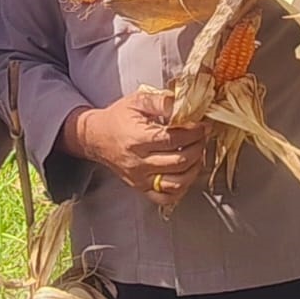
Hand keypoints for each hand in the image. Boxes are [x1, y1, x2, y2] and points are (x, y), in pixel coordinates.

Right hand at [71, 90, 206, 207]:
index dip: (193, 132)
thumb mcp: (136, 101)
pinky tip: (186, 173)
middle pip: (179, 161)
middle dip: (198, 147)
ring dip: (194, 168)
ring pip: (177, 183)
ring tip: (197, 154)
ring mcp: (140, 179)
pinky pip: (166, 197)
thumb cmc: (117, 119)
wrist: (97, 137)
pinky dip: (182, 188)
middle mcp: (138, 162)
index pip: (172, 139)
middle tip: (202, 137)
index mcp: (137, 139)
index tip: (202, 125)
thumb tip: (181, 103)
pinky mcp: (141, 188)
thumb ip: (160, 101)